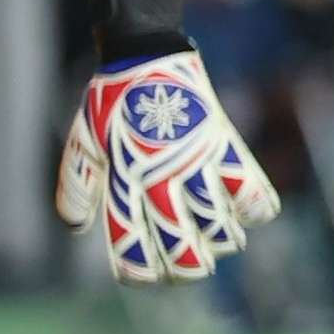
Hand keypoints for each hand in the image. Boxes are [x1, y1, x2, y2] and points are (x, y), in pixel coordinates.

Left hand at [53, 51, 284, 281]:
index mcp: (123, 179)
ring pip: (219, 227)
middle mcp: (162, 176)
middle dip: (188, 269)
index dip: (140, 271)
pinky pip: (252, 190)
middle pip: (183, 245)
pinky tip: (246, 215)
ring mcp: (196, 162)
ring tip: (215, 243)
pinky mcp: (223, 146)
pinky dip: (255, 210)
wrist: (146, 55)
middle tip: (188, 270)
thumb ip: (77, 188)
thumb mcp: (82, 144)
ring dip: (220, 243)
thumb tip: (80, 229)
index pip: (133, 243)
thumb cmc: (110, 104)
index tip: (145, 277)